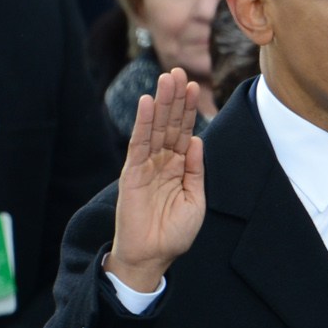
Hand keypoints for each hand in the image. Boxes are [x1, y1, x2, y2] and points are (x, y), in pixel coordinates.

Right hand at [105, 69, 205, 292]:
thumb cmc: (174, 232)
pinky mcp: (131, 173)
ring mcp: (145, 165)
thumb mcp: (195, 199)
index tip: (194, 85)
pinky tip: (146, 103)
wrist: (153, 256)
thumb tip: (196, 140)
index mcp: (179, 167)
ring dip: (161, 103)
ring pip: (154, 127)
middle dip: (174, 98)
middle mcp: (162, 161)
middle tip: (179, 71)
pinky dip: (143, 123)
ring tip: (166, 78)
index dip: (189, 109)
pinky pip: (138, 143)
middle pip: (169, 123)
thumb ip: (196, 170)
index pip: (184, 131)